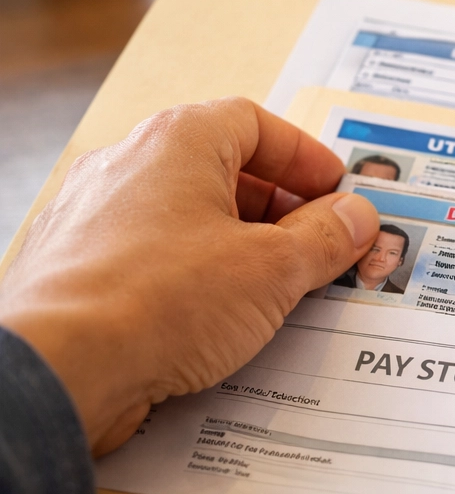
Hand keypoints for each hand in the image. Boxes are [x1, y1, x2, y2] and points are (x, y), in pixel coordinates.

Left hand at [0, 97, 379, 455]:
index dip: (305, 158)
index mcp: (176, 142)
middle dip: (279, 210)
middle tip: (319, 246)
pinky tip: (218, 320)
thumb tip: (355, 218)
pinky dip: (194, 280)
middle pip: (222, 170)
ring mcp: (93, 218)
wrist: (60, 369)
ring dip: (238, 247)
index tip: (337, 194)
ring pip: (185, 219)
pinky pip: (152, 260)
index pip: (256, 123)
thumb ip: (325, 237)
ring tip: (276, 291)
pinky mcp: (77, 270)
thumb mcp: (274, 267)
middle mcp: (127, 166)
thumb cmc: (156, 302)